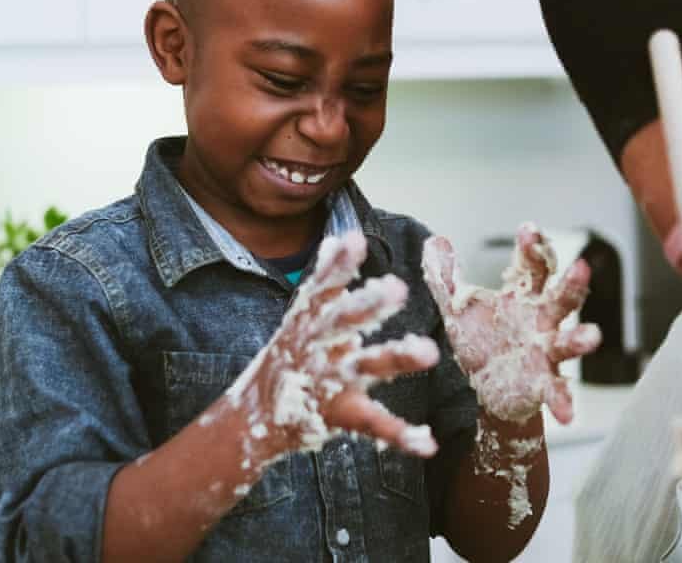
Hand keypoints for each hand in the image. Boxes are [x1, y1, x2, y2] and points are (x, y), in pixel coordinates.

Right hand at [233, 231, 440, 463]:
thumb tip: (342, 237)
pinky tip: (427, 443)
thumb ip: (326, 279)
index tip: (355, 239)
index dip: (336, 265)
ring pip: (366, 367)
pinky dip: (401, 435)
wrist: (253, 422)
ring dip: (397, 359)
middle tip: (396, 287)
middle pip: (342, 323)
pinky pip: (375, 424)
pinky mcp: (341, 414)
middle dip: (368, 305)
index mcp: (308, 323)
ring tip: (429, 352)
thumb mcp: (302, 318)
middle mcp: (317, 349)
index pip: (321, 288)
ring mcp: (329, 382)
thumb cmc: (290, 359)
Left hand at [421, 223, 600, 423]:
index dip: (532, 247)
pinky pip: (556, 392)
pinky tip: (567, 415)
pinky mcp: (543, 384)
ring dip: (580, 339)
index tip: (528, 229)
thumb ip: (446, 278)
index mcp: (525, 298)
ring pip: (568, 342)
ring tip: (592, 337)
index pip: (533, 266)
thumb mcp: (459, 309)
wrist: (488, 388)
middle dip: (572, 284)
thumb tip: (433, 242)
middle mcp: (542, 321)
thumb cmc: (483, 341)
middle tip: (581, 268)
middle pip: (561, 298)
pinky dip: (564, 402)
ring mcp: (546, 353)